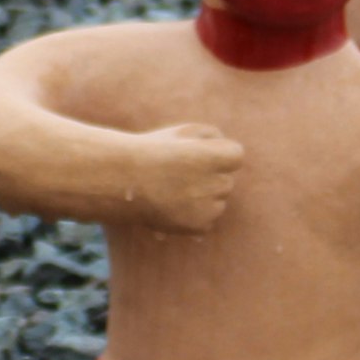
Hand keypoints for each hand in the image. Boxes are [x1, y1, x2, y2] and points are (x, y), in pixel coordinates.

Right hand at [124, 125, 243, 231]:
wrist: (123, 181)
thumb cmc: (154, 151)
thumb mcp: (183, 132)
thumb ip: (213, 137)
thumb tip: (231, 153)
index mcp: (213, 156)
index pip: (236, 155)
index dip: (219, 154)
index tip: (200, 155)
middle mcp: (215, 183)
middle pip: (226, 181)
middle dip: (210, 177)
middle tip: (180, 173)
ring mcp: (208, 207)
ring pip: (219, 202)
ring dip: (204, 197)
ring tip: (174, 190)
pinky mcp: (199, 226)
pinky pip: (208, 220)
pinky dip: (195, 215)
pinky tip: (174, 206)